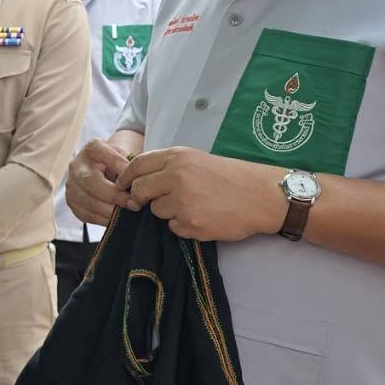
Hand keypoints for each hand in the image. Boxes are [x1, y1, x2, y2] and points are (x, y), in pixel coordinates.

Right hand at [65, 138, 135, 223]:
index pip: (98, 151)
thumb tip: (138, 180)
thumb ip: (130, 164)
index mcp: (91, 149)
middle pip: (90, 180)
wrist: (105, 173)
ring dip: (110, 210)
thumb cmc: (118, 165)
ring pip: (88, 201)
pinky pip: (86, 215)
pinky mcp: (72, 202)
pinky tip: (116, 219)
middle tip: (133, 203)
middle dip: (114, 195)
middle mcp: (77, 165)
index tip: (132, 175)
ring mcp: (72, 185)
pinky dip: (103, 219)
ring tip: (127, 213)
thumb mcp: (125, 156)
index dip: (115, 162)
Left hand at [115, 147, 285, 241]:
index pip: (137, 165)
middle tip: (152, 201)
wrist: (261, 196)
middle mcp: (176, 176)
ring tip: (194, 206)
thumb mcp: (197, 160)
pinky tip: (203, 217)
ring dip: (168, 212)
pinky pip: (174, 227)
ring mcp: (183, 201)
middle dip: (141, 198)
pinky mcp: (191, 223)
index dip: (126, 177)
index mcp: (177, 157)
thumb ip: (169, 166)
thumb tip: (139, 178)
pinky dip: (184, 226)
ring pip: (156, 211)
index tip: (123, 186)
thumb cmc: (230, 177)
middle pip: (139, 190)